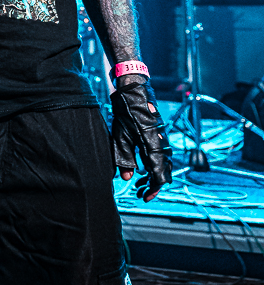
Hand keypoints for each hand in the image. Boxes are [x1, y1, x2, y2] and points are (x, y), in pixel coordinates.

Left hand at [111, 80, 171, 201]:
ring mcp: (161, 137)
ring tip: (140, 182)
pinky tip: (142, 166)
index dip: (153, 188)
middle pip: (163, 171)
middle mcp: (161, 142)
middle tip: (141, 192)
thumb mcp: (120, 136)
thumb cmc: (126, 110)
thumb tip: (127, 177)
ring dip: (153, 174)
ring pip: (163, 162)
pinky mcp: (158, 132)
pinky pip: (160, 153)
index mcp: (153, 145)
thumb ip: (124, 158)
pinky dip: (153, 163)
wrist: (133, 88)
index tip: (145, 196)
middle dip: (153, 184)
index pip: (159, 174)